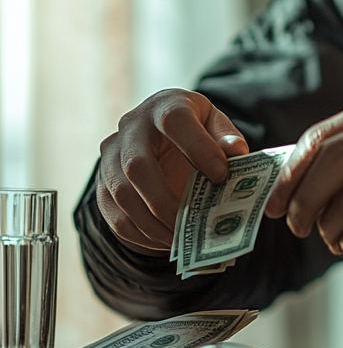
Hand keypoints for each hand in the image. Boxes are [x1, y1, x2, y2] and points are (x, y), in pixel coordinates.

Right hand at [96, 89, 248, 253]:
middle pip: (138, 165)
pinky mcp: (102, 181)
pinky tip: (163, 241)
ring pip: (122, 193)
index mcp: (164, 106)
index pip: (175, 121)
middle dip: (166, 200)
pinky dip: (138, 233)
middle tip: (192, 223)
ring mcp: (111, 155)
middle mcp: (131, 127)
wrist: (158, 129)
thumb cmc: (194, 126)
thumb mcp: (214, 122)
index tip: (221, 175)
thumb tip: (236, 153)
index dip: (198, 148)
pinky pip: (113, 213)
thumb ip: (226, 136)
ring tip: (180, 239)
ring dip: (151, 223)